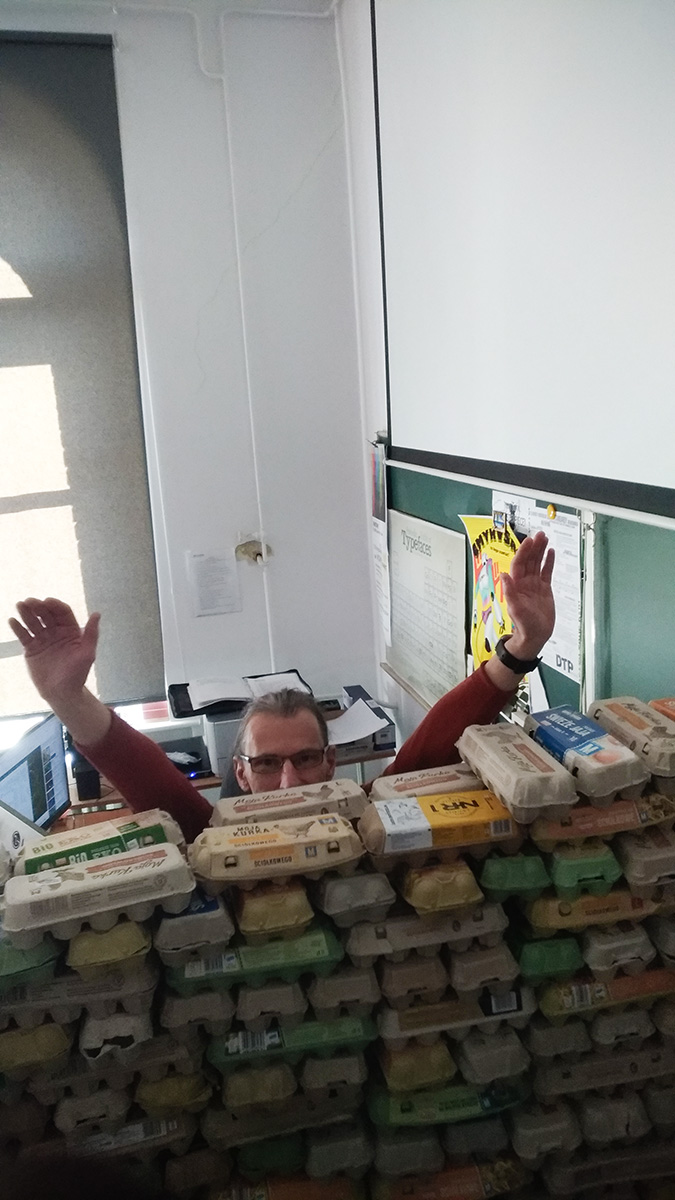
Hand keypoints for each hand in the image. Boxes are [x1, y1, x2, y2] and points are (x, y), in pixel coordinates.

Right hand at [9, 597, 99, 706]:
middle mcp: (55, 632)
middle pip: (46, 614)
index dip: (55, 605)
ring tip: (20, 605)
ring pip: (33, 622)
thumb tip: (97, 613)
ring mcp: (42, 639)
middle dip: (38, 606)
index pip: (62, 613)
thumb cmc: (77, 673)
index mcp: (70, 630)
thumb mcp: (87, 653)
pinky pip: (24, 635)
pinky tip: (12, 621)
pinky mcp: (31, 648)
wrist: (62, 692)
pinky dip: (18, 627)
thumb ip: (91, 633)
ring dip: (26, 613)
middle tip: (29, 601)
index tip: (47, 601)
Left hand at [501, 531, 554, 659]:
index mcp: (516, 585)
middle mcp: (525, 582)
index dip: (523, 552)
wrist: (535, 635)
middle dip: (533, 547)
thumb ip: (510, 591)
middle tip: (540, 534)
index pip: (519, 563)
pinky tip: (551, 552)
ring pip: (537, 563)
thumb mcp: (515, 608)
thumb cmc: (524, 624)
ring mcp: (534, 584)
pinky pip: (546, 572)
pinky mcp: (544, 589)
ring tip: (545, 538)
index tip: (529, 541)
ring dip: (540, 551)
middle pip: (529, 560)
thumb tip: (504, 575)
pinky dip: (548, 562)